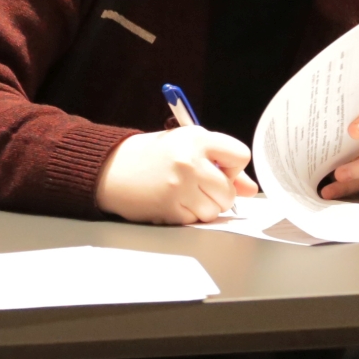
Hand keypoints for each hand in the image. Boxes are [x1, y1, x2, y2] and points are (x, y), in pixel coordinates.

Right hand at [96, 127, 259, 224]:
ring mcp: (179, 187)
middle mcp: (189, 161)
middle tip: (198, 185)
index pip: (240, 155)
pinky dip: (188, 215)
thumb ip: (219, 164)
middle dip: (219, 193)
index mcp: (195, 138)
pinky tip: (172, 202)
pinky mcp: (170, 208)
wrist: (109, 168)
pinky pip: (196, 220)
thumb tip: (249, 189)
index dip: (233, 166)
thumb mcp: (184, 147)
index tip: (219, 167)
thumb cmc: (149, 156)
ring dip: (204, 207)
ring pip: (215, 210)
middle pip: (229, 190)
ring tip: (184, 194)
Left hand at [322, 102, 358, 198]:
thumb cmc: (327, 127)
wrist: (328, 145)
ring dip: (354, 182)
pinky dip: (344, 191)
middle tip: (339, 174)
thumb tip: (290, 119)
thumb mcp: (326, 121)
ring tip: (330, 188)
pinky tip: (327, 193)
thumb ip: (319, 120)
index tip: (352, 131)